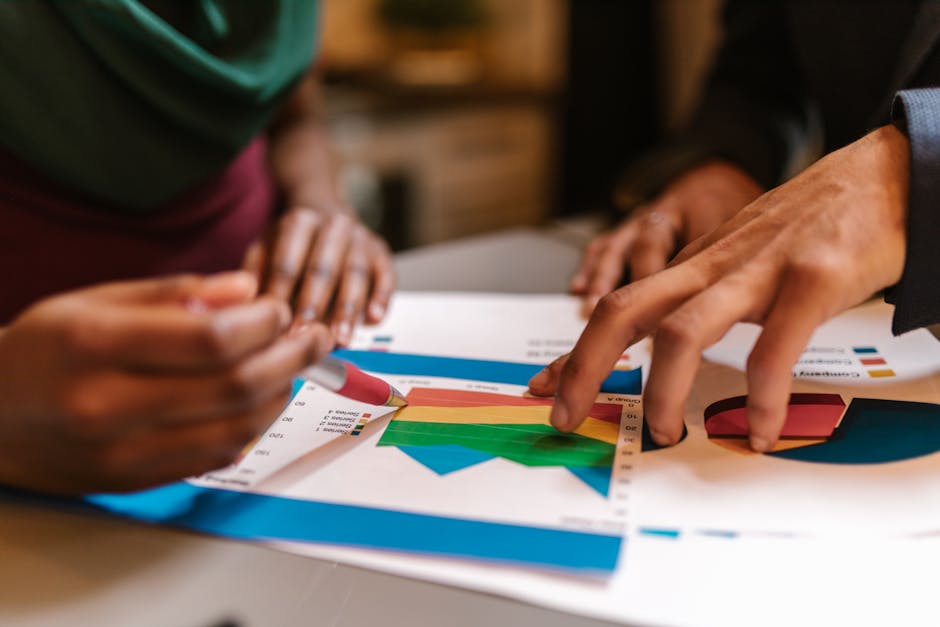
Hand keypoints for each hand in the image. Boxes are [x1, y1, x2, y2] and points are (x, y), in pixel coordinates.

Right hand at [0, 272, 332, 493]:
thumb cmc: (43, 350)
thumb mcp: (95, 300)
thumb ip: (174, 293)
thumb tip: (247, 289)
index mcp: (95, 346)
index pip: (210, 338)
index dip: (262, 322)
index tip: (279, 309)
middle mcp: (107, 404)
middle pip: (233, 386)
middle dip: (289, 357)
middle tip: (312, 337)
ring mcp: (121, 451)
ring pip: (236, 427)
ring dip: (279, 394)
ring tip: (292, 367)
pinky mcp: (134, 479)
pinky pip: (216, 456)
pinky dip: (251, 427)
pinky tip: (260, 400)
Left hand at [242, 206, 394, 344]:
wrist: (327, 214)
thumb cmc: (292, 244)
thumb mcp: (265, 247)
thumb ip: (255, 275)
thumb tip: (243, 308)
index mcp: (300, 221)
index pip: (287, 263)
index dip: (280, 296)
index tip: (272, 327)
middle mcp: (334, 225)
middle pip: (323, 269)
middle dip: (314, 307)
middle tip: (304, 339)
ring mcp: (362, 238)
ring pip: (356, 275)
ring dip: (348, 310)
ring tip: (340, 340)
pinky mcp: (382, 253)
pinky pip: (386, 276)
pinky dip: (382, 298)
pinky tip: (374, 319)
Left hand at [531, 125, 908, 451]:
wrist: (882, 172)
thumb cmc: (811, 225)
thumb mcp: (741, 258)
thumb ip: (707, 296)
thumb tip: (675, 344)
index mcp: (695, 266)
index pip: (617, 307)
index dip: (576, 351)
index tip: (546, 387)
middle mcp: (713, 266)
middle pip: (624, 312)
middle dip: (585, 366)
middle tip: (566, 415)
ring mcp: (760, 270)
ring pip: (683, 331)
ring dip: (663, 391)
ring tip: (664, 435)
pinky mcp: (813, 279)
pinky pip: (775, 346)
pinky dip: (761, 395)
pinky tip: (759, 429)